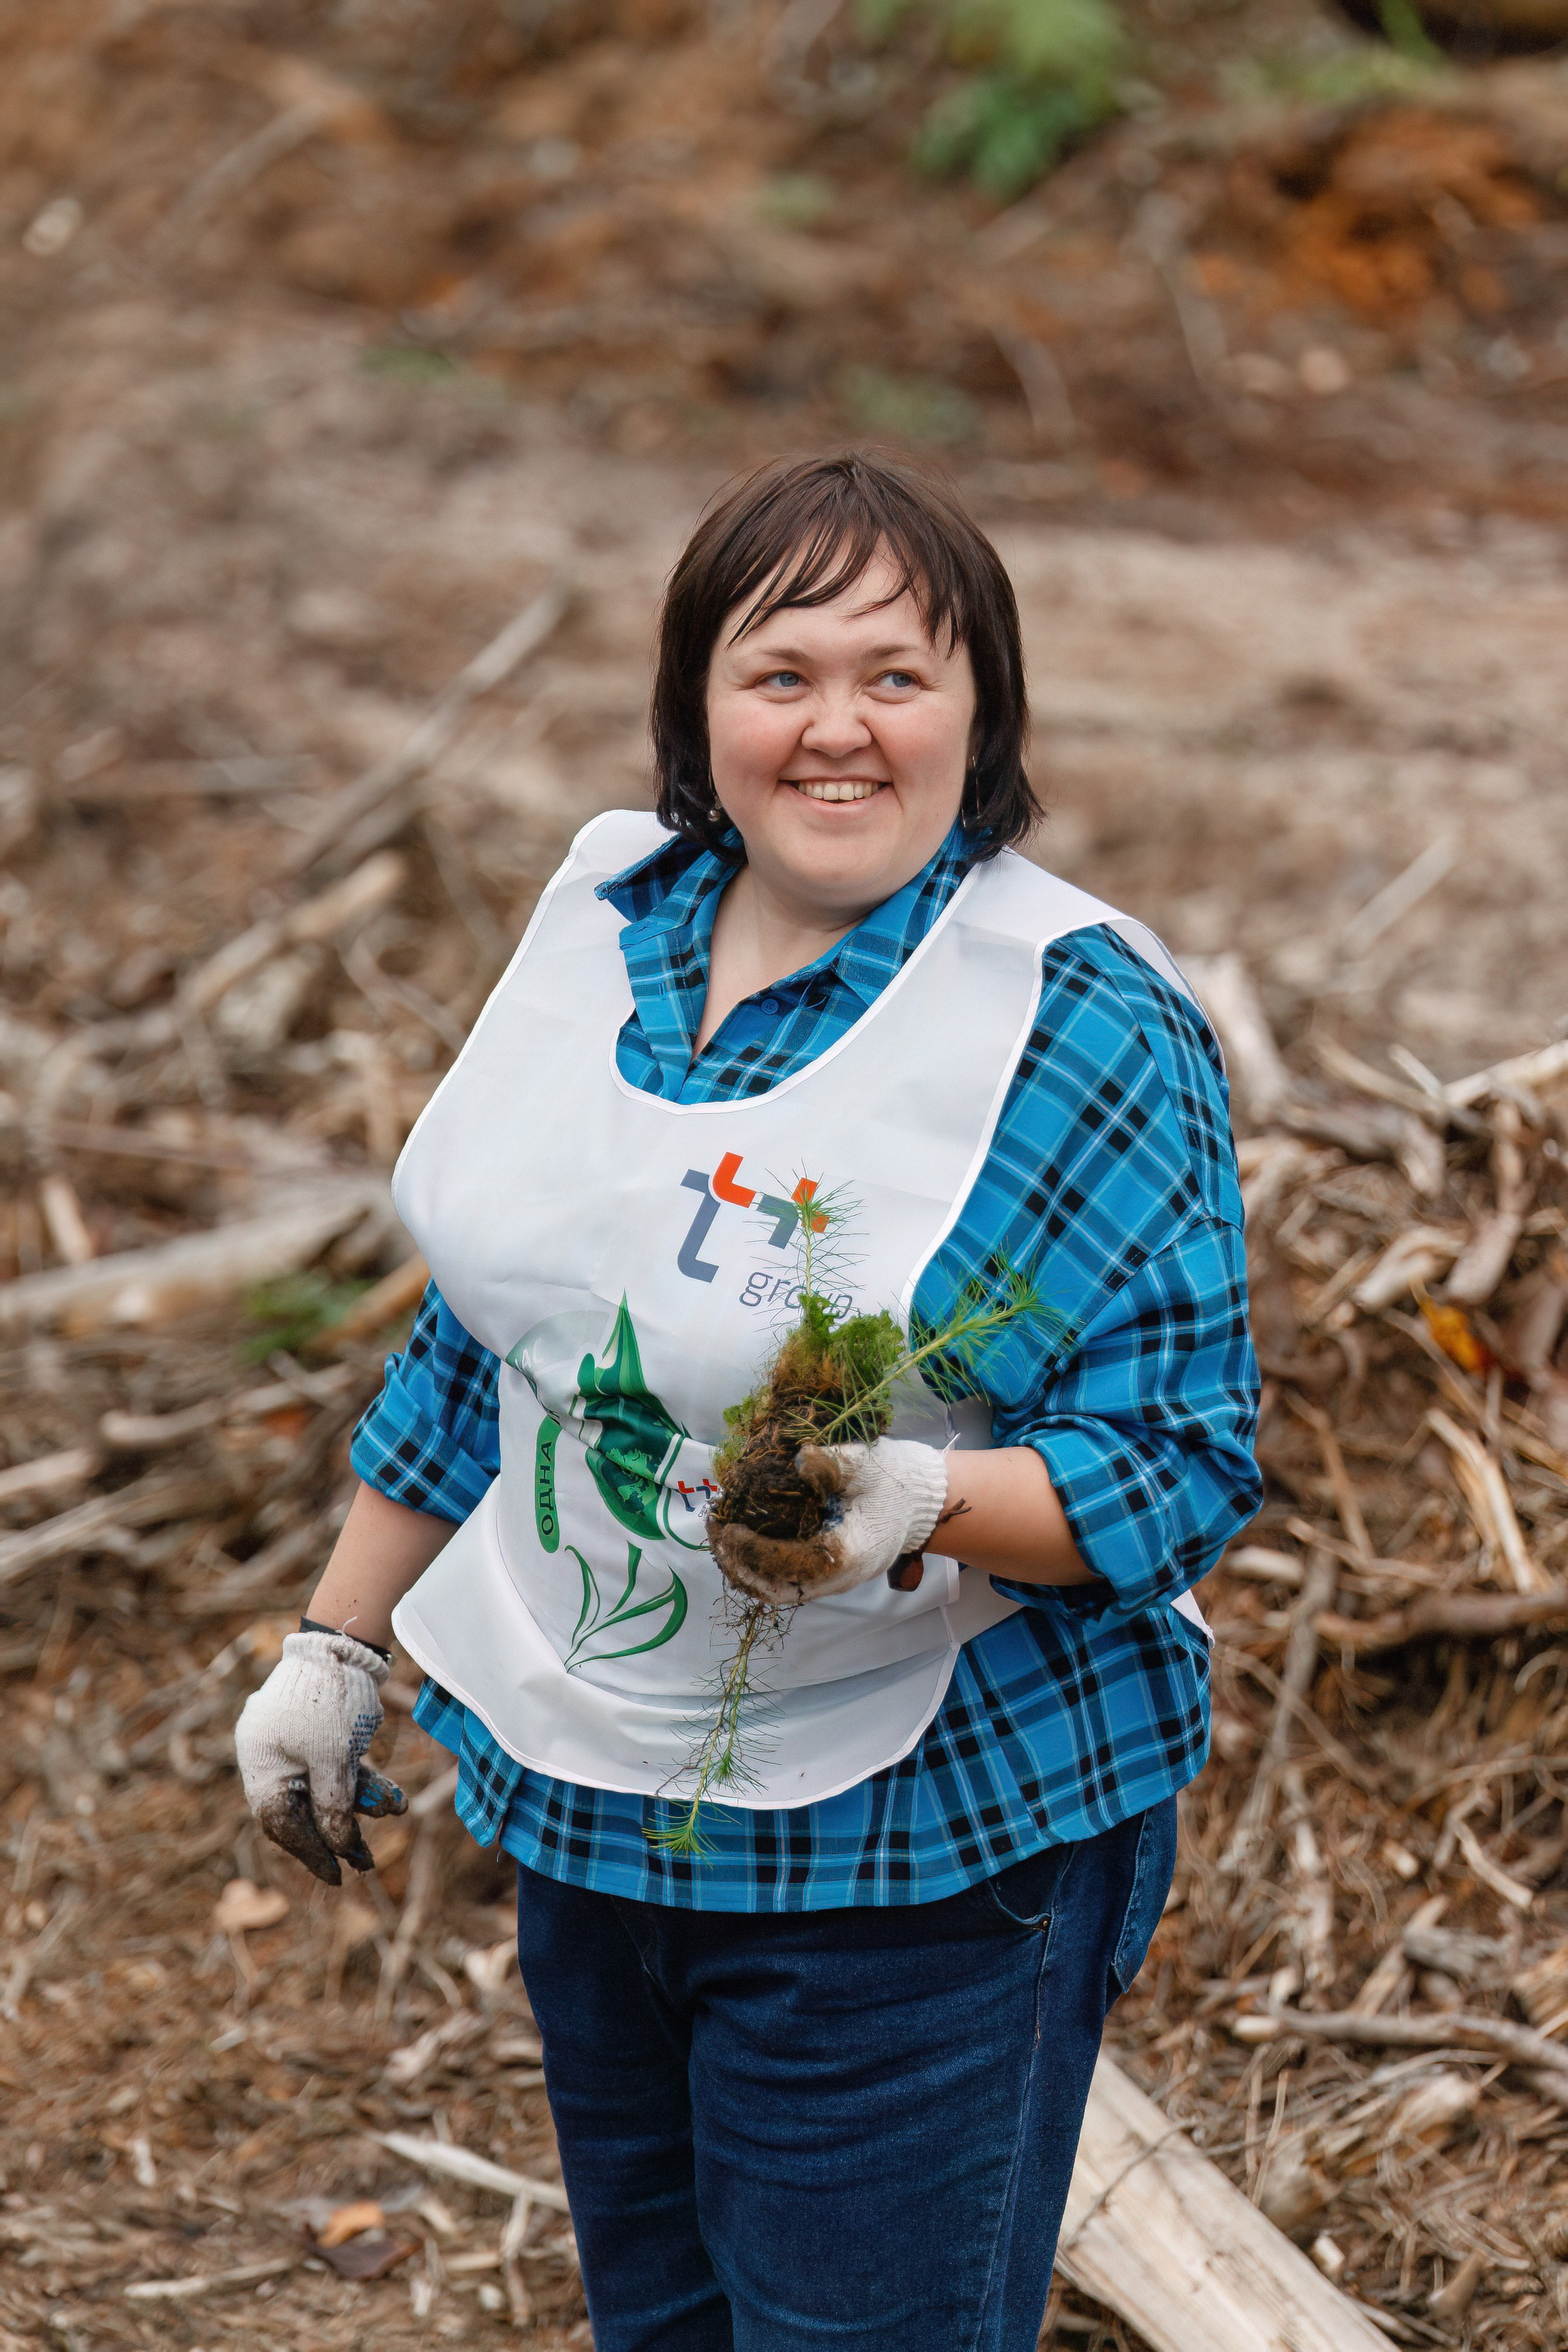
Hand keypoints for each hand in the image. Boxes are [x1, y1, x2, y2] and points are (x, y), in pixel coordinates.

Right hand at [235, 1630, 406, 1884]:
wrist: (344, 1641)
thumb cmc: (330, 1699)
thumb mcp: (334, 1759)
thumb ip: (334, 1807)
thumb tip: (341, 1848)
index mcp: (260, 1765)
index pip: (282, 1824)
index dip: (311, 1853)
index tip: (337, 1877)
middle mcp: (272, 1758)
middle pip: (303, 1810)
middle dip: (338, 1833)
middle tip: (367, 1861)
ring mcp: (295, 1745)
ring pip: (326, 1788)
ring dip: (359, 1804)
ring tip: (392, 1811)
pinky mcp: (318, 1734)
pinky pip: (336, 1768)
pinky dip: (360, 1781)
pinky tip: (391, 1796)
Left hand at [712, 1437, 948, 1606]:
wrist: (920, 1502)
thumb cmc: (892, 1480)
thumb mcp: (867, 1463)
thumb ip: (834, 1463)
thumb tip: (801, 1459)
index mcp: (851, 1553)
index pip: (792, 1564)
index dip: (755, 1550)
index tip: (728, 1527)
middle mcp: (841, 1578)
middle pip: (779, 1590)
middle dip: (740, 1566)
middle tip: (715, 1533)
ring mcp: (835, 1582)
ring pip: (780, 1592)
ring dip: (745, 1571)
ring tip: (719, 1540)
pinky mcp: (828, 1576)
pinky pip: (787, 1584)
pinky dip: (758, 1570)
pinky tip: (740, 1545)